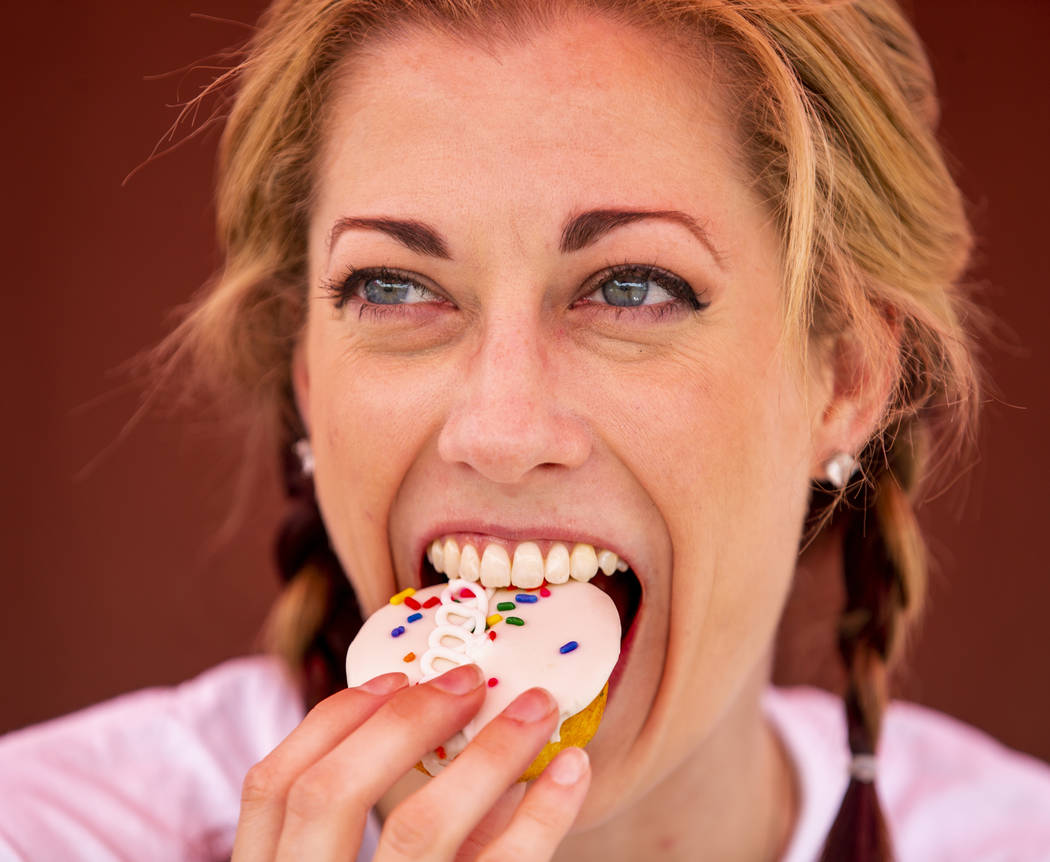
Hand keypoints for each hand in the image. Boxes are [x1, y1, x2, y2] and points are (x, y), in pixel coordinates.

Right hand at [232, 662, 591, 860]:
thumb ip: (368, 844)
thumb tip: (441, 736)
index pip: (272, 787)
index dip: (333, 719)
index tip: (396, 677)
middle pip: (330, 794)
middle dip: (404, 720)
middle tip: (471, 677)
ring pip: (417, 830)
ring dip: (485, 752)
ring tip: (536, 708)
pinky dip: (541, 816)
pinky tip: (569, 777)